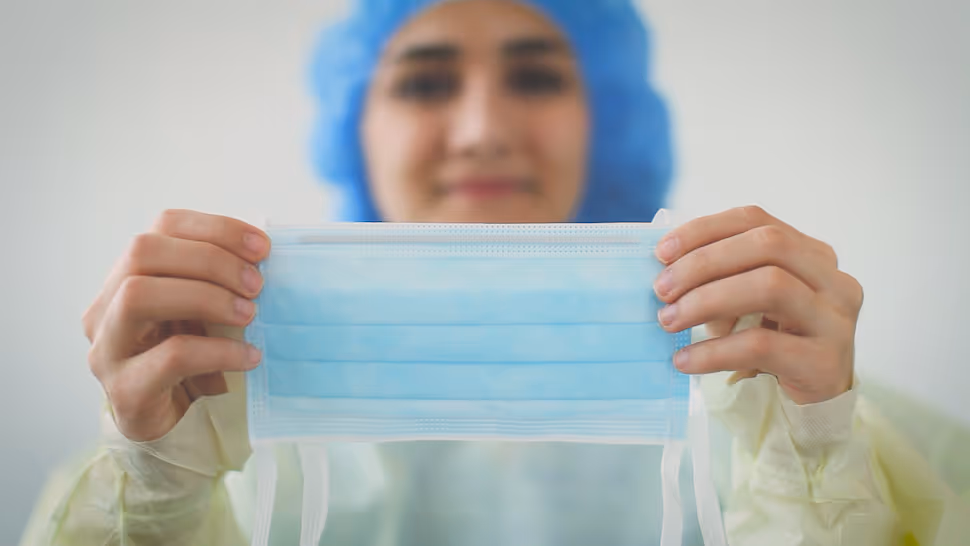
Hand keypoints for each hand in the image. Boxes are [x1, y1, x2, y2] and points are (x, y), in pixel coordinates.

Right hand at [84, 210, 269, 440]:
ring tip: (249, 314)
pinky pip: (170, 357)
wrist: (174, 428)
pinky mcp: (124, 390)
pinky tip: (248, 356)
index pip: (161, 227)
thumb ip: (219, 282)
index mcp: (126, 278)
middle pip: (143, 252)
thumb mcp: (203, 313)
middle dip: (210, 260)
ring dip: (206, 297)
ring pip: (138, 295)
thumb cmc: (193, 362)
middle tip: (257, 284)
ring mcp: (108, 349)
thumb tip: (264, 258)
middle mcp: (105, 307)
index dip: (215, 228)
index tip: (262, 247)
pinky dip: (218, 350)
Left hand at [654, 206, 863, 404]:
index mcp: (811, 254)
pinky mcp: (825, 360)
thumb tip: (666, 271)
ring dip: (707, 300)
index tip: (662, 252)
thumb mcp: (750, 303)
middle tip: (662, 290)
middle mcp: (832, 279)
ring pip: (770, 286)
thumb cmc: (776, 344)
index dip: (704, 230)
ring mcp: (834, 318)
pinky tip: (685, 361)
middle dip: (703, 263)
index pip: (755, 220)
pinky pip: (762, 345)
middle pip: (767, 245)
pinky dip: (714, 351)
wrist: (814, 402)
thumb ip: (723, 277)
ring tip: (670, 321)